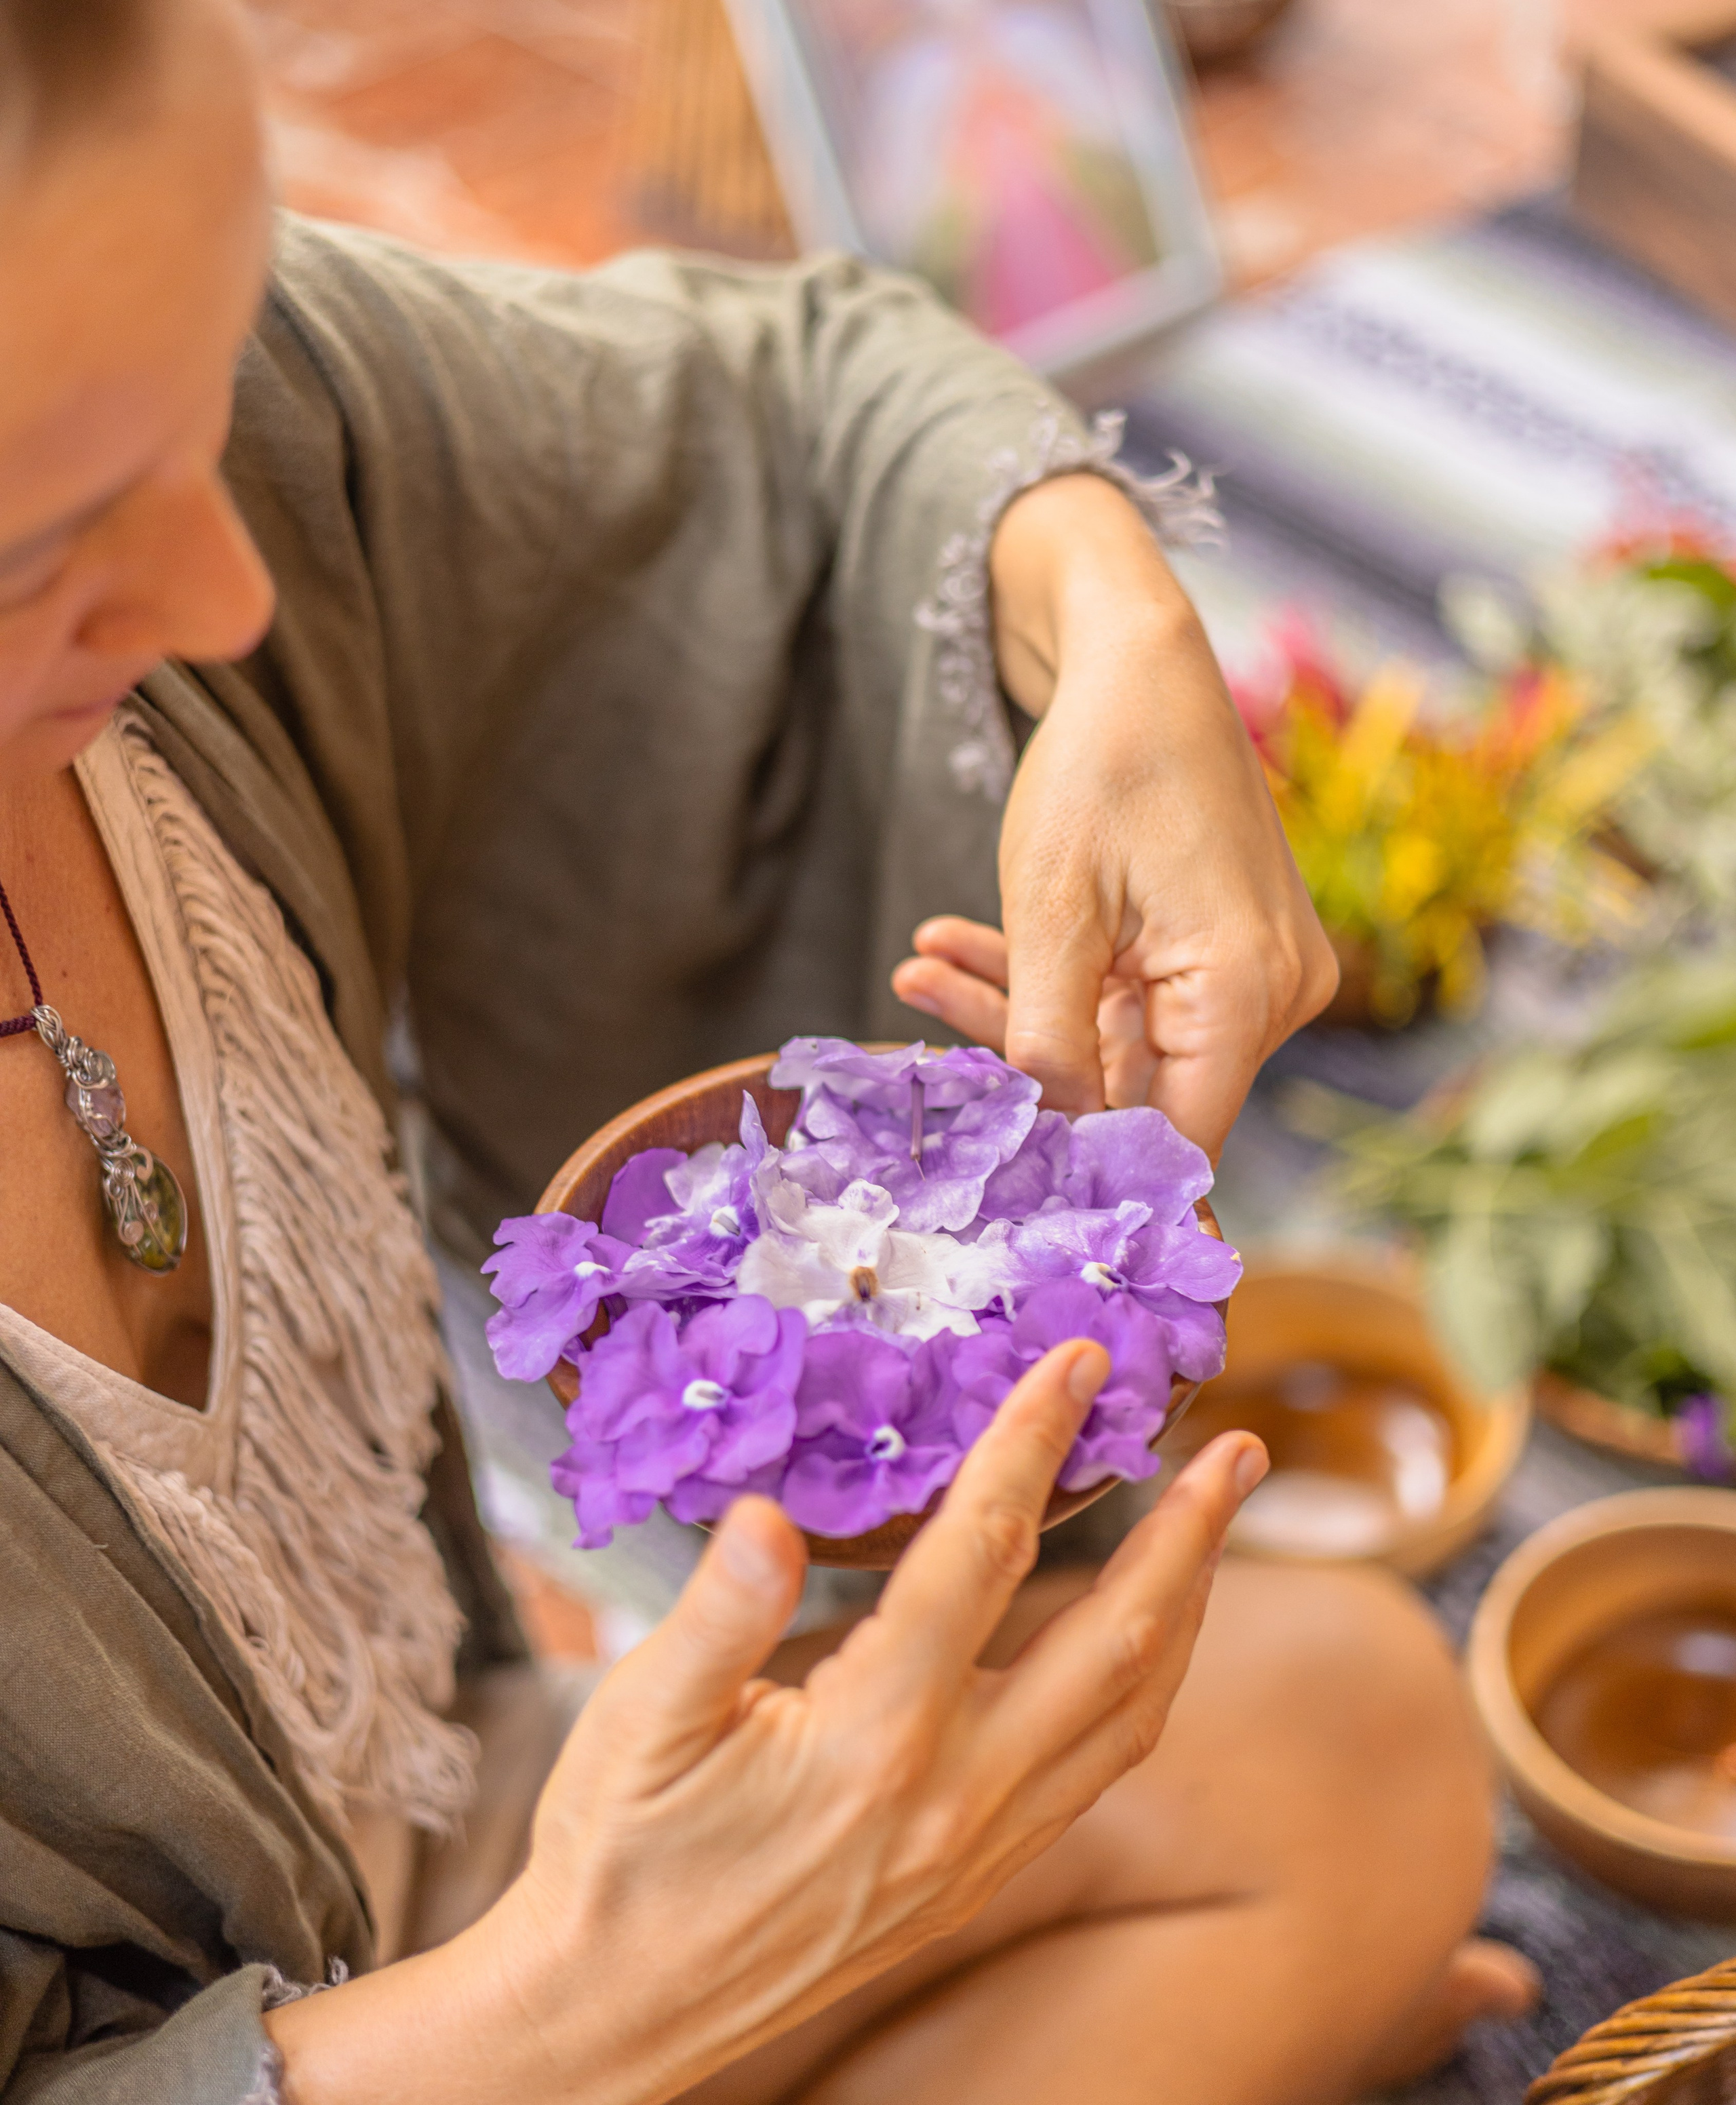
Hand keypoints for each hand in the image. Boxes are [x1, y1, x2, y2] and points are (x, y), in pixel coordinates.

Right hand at [265, 1344, 1265, 2104]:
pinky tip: (1137, 1649)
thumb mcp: (637, 1720)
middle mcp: (954, 1795)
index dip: (1032, 1442)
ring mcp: (976, 1846)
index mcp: (873, 1737)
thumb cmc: (616, 1858)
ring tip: (1212, 1529)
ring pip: (1128, 1715)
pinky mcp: (971, 1878)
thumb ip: (715, 1614)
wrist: (615, 2017)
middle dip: (1187, 1533)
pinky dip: (1137, 1693)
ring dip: (1186, 1611)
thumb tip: (768, 1517)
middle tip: (1238, 1446)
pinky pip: (1094, 1773)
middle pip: (1115, 1640)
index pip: (981, 1555)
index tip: (1076, 1362)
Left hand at [895, 473, 1337, 1158]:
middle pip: (1140, 1089)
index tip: (988, 1158)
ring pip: (1123, 1044)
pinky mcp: (1227, 952)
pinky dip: (1055, 983)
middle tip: (916, 1009)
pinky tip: (957, 947)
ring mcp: (1259, 973)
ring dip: (1019, 1012)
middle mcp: (1277, 993)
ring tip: (922, 964)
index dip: (1082, 1163)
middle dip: (1022, 1062)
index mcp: (1247, 989)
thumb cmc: (1103, 762)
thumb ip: (1047, 1040)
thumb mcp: (1051, 911)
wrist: (1142, 658)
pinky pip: (1134, 1000)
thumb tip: (1048, 1146)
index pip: (1174, 1137)